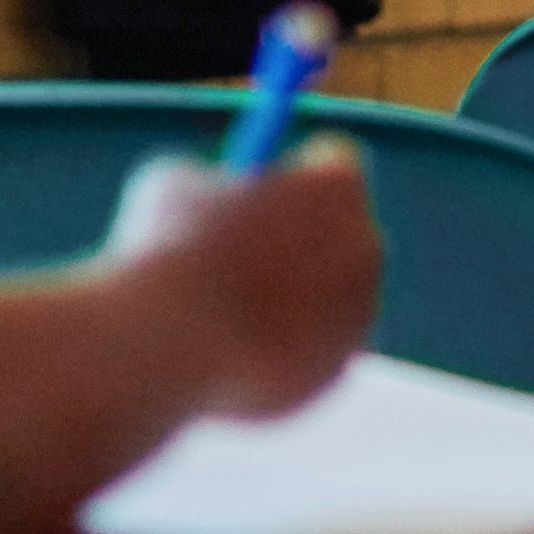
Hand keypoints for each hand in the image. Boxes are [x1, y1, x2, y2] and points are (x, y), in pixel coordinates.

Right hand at [118, 145, 382, 419]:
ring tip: (220, 312)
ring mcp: (358, 314)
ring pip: (322, 302)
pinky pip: (304, 355)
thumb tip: (208, 196)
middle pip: (344, 232)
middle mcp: (366, 244)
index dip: (295, 176)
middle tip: (254, 251)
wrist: (170, 341)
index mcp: (335, 185)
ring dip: (285, 304)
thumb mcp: (170, 191)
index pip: (334, 164)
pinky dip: (272, 354)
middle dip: (303, 241)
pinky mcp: (339, 369)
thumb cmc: (167, 252)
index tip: (267, 191)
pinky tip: (227, 355)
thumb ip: (205, 186)